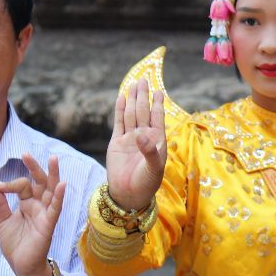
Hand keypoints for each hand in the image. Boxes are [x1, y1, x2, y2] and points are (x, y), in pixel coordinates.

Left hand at [0, 154, 65, 275]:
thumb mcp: (2, 221)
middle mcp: (37, 205)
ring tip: (53, 159)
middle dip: (34, 168)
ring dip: (53, 175)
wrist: (20, 266)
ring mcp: (44, 214)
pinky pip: (55, 209)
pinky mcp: (48, 224)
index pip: (21, 186)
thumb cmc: (14, 244)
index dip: (8, 184)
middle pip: (39, 182)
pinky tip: (62, 185)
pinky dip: (59, 197)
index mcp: (26, 203)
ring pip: (51, 191)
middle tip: (26, 154)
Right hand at [104, 78, 166, 210]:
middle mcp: (144, 137)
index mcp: (156, 141)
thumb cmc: (146, 183)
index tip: (159, 91)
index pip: (157, 118)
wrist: (129, 195)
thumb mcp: (154, 168)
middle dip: (143, 96)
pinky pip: (119, 123)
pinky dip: (120, 110)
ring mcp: (130, 138)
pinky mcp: (117, 142)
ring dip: (133, 99)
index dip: (157, 104)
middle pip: (143, 111)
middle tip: (143, 80)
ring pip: (132, 114)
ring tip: (134, 85)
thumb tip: (140, 134)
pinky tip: (122, 98)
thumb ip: (150, 151)